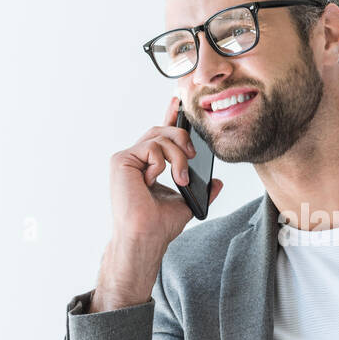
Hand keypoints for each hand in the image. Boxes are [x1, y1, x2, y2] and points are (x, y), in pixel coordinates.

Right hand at [92, 96, 222, 310]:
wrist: (146, 236)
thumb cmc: (159, 225)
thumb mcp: (187, 203)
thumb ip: (202, 189)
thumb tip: (217, 182)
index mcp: (148, 165)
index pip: (159, 135)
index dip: (170, 117)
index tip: (179, 102)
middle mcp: (135, 159)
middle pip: (162, 131)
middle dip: (182, 139)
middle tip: (191, 158)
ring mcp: (127, 159)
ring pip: (160, 137)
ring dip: (177, 157)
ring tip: (180, 178)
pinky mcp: (121, 160)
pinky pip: (151, 147)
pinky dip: (161, 163)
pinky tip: (155, 180)